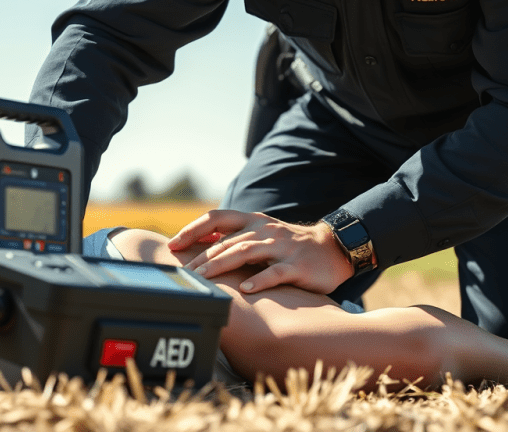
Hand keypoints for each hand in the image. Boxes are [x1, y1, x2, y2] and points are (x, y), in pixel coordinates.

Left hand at [168, 210, 352, 293]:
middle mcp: (265, 231)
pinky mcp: (298, 265)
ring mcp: (282, 247)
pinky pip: (276, 272)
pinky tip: (246, 290)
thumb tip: (202, 245)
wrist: (333, 249)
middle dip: (203, 257)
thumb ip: (237, 237)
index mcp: (254, 221)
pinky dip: (260, 280)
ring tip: (204, 278)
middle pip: (228, 241)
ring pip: (246, 252)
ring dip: (222, 265)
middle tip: (185, 273)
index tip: (174, 244)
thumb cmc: (291, 246)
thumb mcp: (263, 235)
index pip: (217, 218)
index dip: (193, 229)